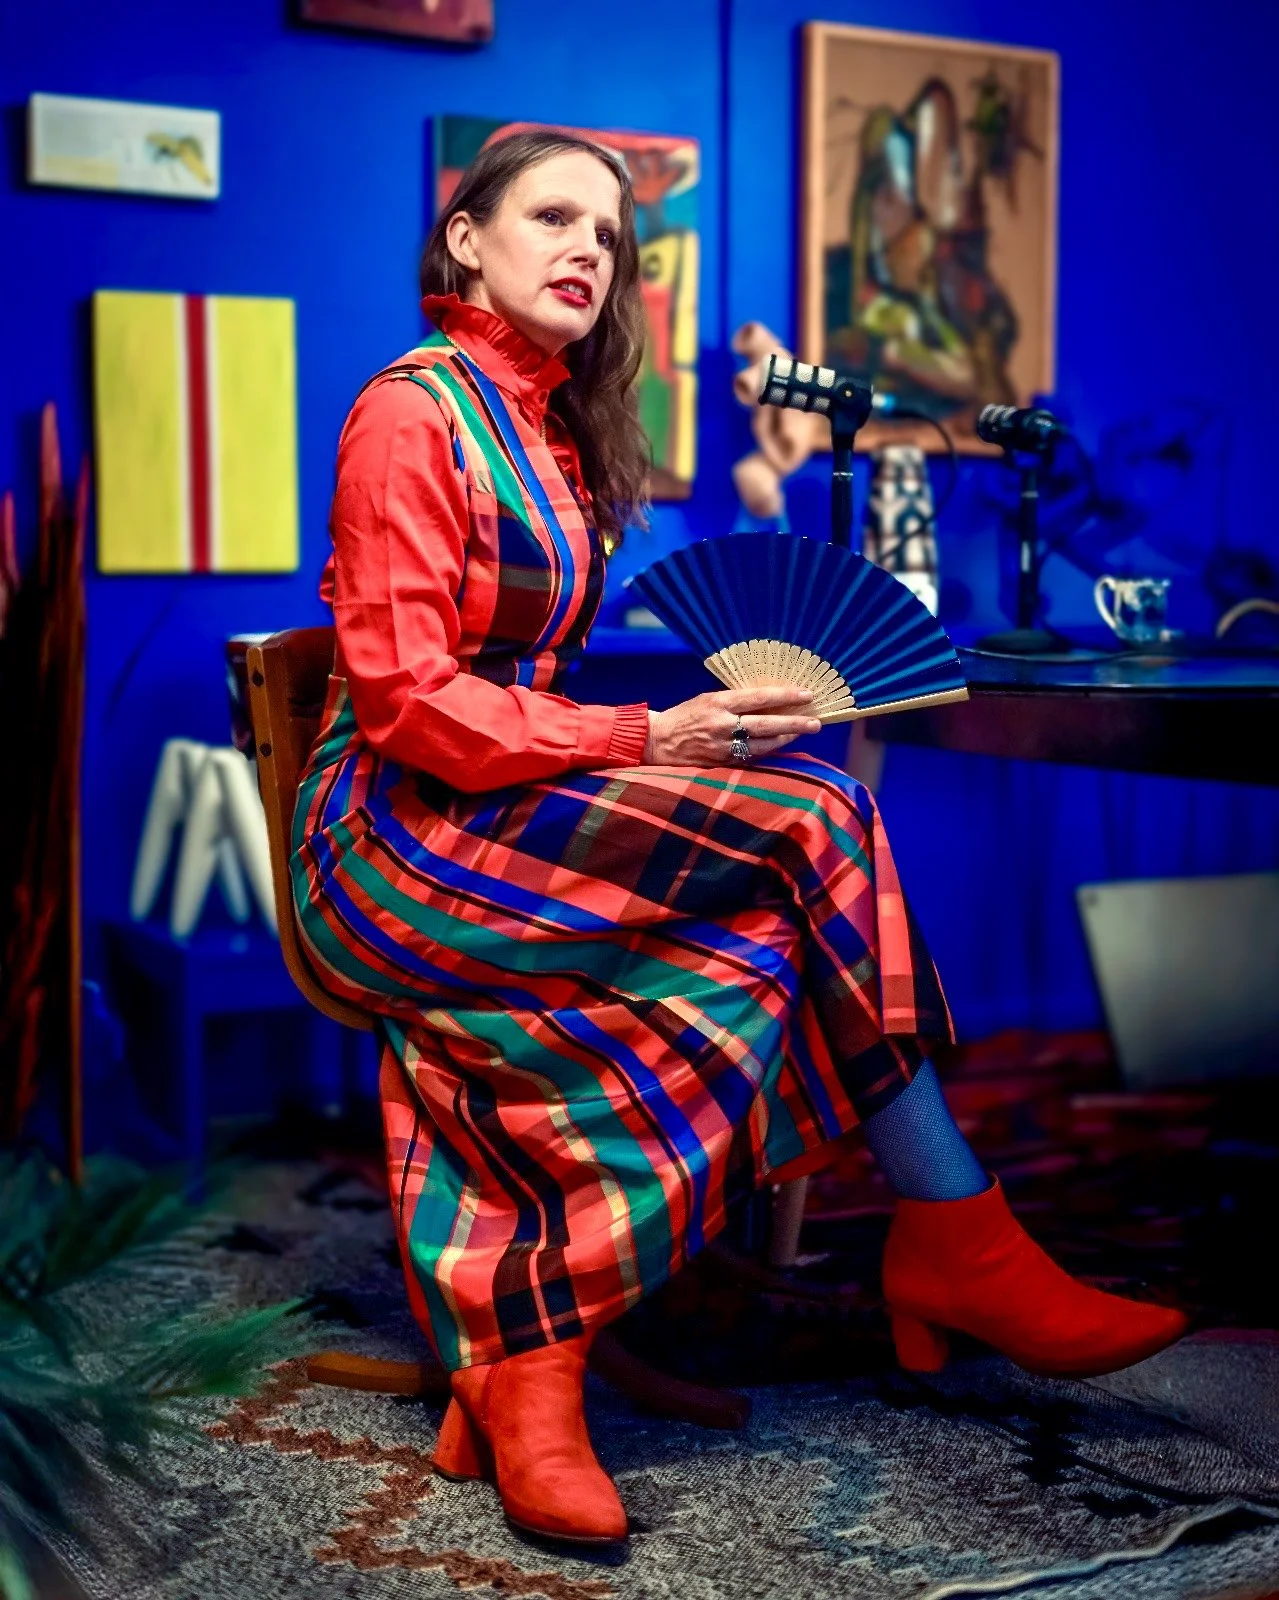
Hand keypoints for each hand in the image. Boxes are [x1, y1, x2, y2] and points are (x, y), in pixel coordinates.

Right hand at [643, 686, 821, 765]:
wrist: (657, 742)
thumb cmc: (684, 716)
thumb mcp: (707, 700)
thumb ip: (734, 701)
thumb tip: (767, 699)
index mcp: (719, 703)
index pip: (759, 698)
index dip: (785, 696)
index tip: (806, 694)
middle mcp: (723, 725)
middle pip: (767, 724)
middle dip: (794, 723)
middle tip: (815, 723)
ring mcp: (723, 747)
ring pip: (763, 745)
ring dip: (785, 739)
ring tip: (801, 733)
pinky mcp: (722, 764)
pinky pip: (751, 758)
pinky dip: (767, 751)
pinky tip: (779, 746)